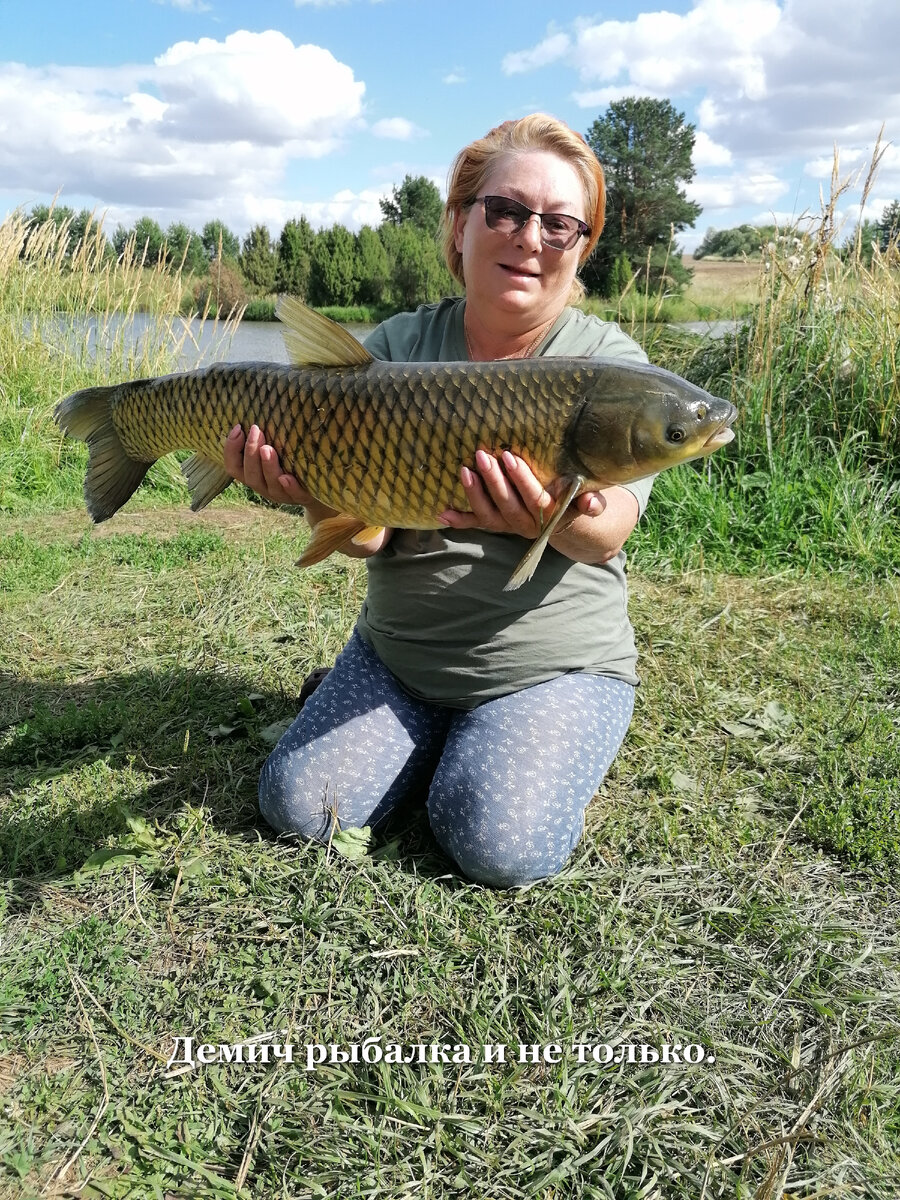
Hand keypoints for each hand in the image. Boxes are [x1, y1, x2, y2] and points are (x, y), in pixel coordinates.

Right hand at [222, 424, 311, 506]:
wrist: (320, 487)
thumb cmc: (291, 462)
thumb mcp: (276, 450)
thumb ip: (264, 438)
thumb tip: (257, 409)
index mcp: (253, 475)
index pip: (234, 466)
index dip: (231, 449)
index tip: (238, 427)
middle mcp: (264, 486)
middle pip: (250, 474)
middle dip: (250, 451)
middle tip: (255, 430)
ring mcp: (282, 494)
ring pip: (270, 484)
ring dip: (267, 466)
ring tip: (267, 449)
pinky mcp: (301, 498)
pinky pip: (295, 494)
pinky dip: (289, 486)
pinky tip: (286, 477)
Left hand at [438, 450, 605, 536]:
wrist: (564, 522)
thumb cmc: (573, 500)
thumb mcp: (587, 501)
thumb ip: (592, 503)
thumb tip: (592, 504)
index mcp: (549, 516)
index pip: (534, 498)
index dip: (521, 479)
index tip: (511, 456)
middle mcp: (526, 524)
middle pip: (507, 505)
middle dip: (494, 481)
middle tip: (483, 455)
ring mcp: (508, 526)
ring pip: (488, 516)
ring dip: (474, 495)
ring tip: (464, 470)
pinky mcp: (495, 524)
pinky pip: (476, 524)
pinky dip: (459, 520)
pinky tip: (443, 512)